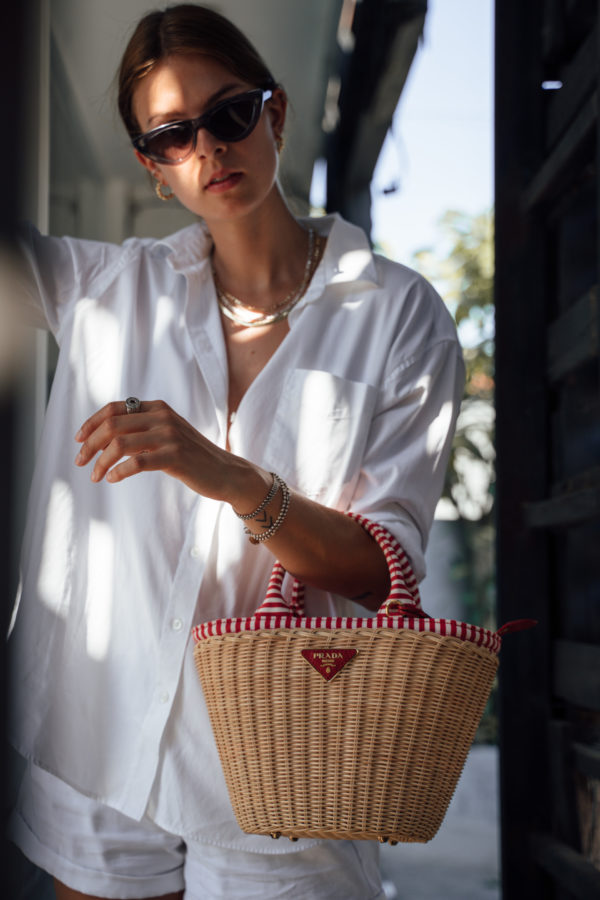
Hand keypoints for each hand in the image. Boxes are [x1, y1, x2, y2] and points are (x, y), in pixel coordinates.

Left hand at [74, 399, 241, 499]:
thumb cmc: (192, 456)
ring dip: (101, 462)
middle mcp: (162, 417)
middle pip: (112, 425)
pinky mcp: (175, 456)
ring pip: (120, 443)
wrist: (225, 472)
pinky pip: (137, 462)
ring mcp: (170, 435)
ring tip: (95, 476)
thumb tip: (105, 436)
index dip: (91, 423)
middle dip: (90, 445)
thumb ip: (143, 428)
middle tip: (80, 462)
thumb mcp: (168, 434)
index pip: (114, 408)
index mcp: (158, 407)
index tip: (79, 440)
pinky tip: (113, 479)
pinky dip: (119, 471)